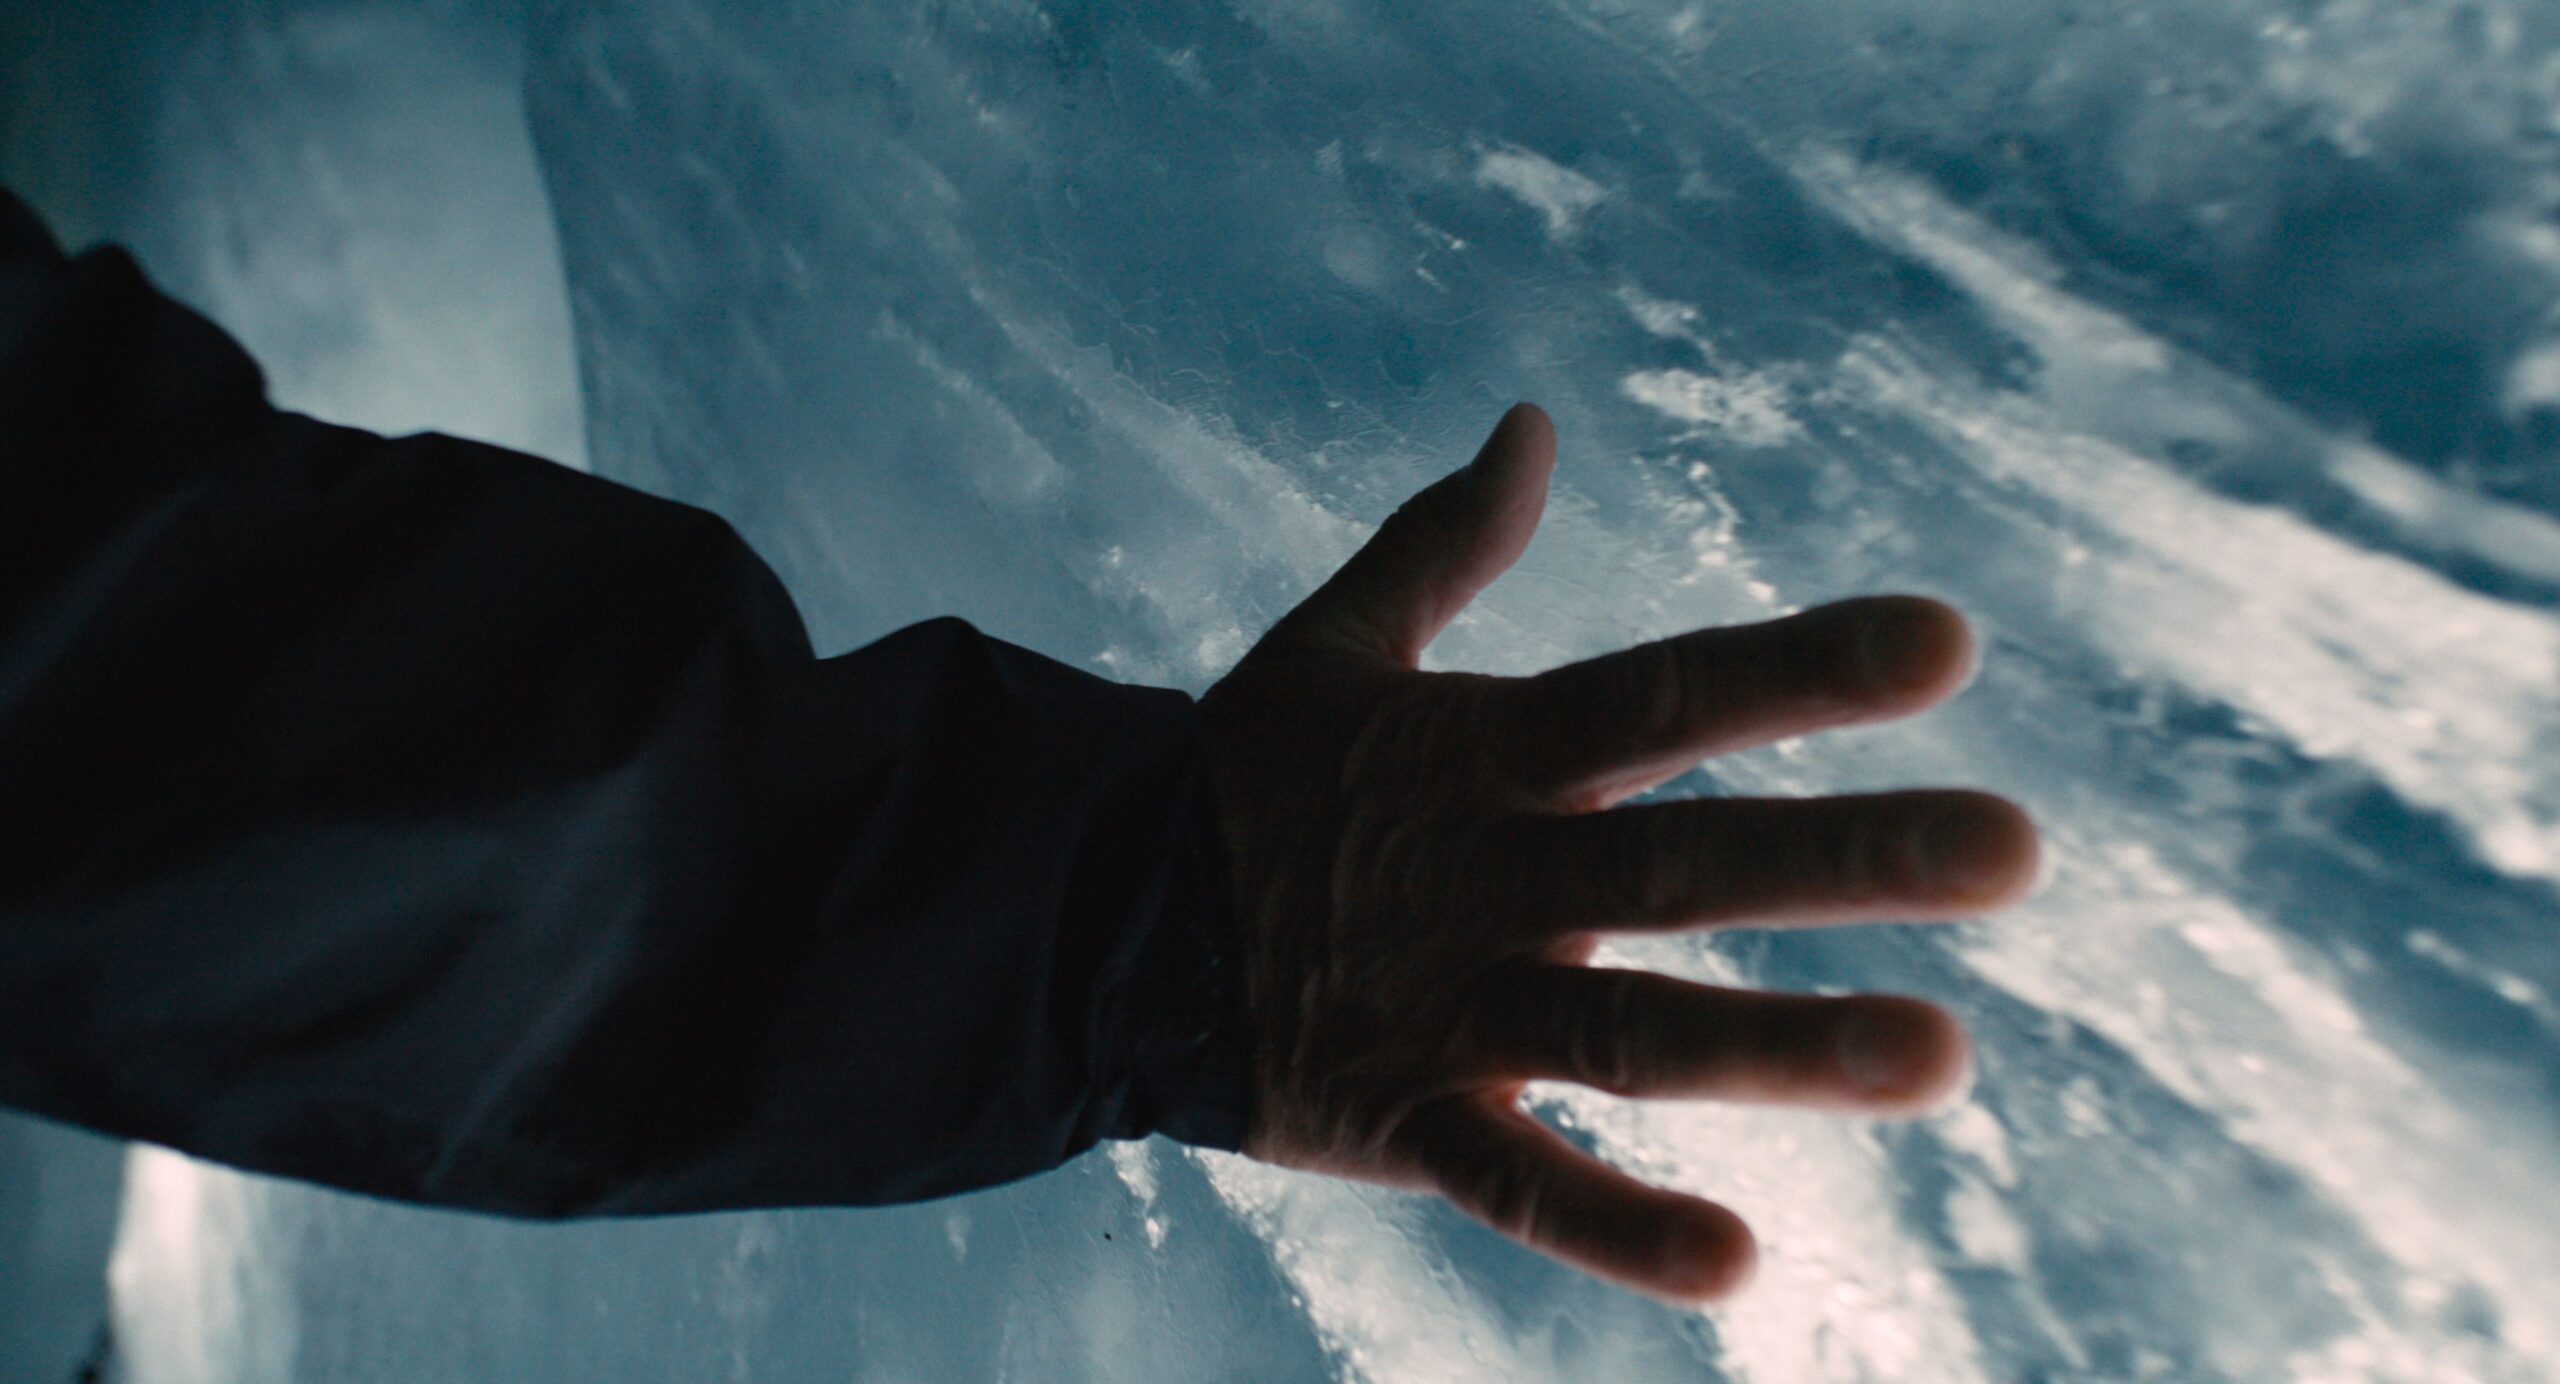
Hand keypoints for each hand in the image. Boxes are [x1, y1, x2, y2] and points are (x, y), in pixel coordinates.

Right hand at [1198, 404, 2038, 1304]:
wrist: (1080, 914)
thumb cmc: (1238, 777)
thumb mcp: (1335, 644)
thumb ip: (1445, 542)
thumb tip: (1533, 420)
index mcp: (1482, 755)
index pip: (1661, 695)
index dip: (1798, 667)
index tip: (1951, 645)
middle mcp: (1485, 877)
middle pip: (1679, 862)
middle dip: (1843, 854)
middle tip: (2014, 849)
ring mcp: (1443, 1006)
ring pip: (1625, 1031)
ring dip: (1778, 1047)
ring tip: (1940, 1058)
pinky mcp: (1396, 1121)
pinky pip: (1512, 1186)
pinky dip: (1611, 1229)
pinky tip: (1736, 1268)